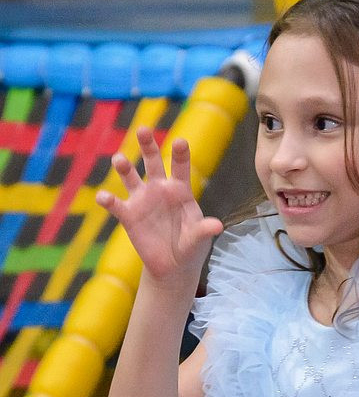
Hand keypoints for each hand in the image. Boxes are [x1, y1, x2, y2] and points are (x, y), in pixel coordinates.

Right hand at [96, 127, 222, 285]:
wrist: (173, 265)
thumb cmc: (190, 246)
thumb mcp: (198, 239)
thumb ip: (204, 230)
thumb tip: (217, 226)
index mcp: (180, 190)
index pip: (180, 167)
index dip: (180, 154)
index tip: (180, 142)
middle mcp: (159, 189)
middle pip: (153, 162)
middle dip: (148, 146)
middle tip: (143, 130)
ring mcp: (142, 200)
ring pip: (131, 178)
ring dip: (124, 168)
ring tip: (119, 159)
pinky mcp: (129, 215)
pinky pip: (116, 205)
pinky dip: (108, 200)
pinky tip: (104, 197)